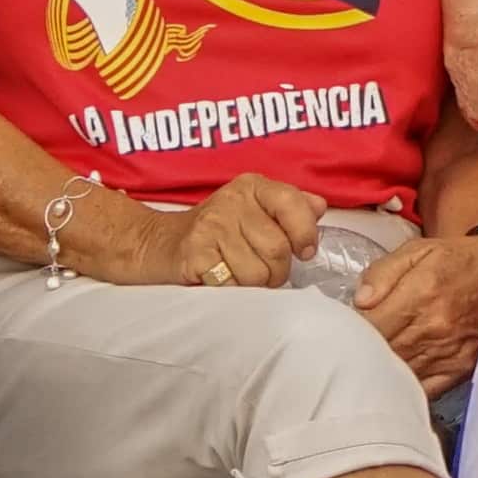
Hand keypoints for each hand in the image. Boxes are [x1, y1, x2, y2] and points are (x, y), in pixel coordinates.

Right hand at [90, 173, 319, 292]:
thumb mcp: (252, 210)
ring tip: (237, 275)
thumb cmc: (214, 232)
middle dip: (276, 272)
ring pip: (257, 273)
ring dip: (253, 286)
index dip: (305, 234)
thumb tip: (321, 206)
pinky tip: (219, 279)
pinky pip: (232, 285)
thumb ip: (290, 207)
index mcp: (252, 186)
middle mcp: (232, 201)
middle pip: (278, 249)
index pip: (293, 205)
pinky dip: (230, 290)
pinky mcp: (195, 253)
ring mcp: (211, 226)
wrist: (157, 243)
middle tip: (262, 272)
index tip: (304, 252)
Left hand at [347, 229, 477, 389]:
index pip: (370, 325)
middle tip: (346, 347)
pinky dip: (406, 387)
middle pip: (381, 352)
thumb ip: (382, 273)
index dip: (349, 329)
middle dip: (360, 351)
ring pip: (400, 374)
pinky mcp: (459, 369)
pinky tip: (394, 380)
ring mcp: (448, 352)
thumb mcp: (417, 250)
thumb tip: (360, 301)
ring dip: (379, 371)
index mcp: (420, 295)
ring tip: (365, 363)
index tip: (339, 328)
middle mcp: (434, 328)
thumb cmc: (457, 261)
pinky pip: (425, 389)